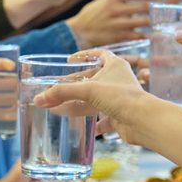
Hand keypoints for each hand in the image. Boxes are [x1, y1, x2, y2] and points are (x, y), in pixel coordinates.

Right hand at [32, 49, 148, 142]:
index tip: (70, 60)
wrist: (143, 121)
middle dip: (77, 84)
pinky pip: (104, 119)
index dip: (84, 55)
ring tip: (63, 107)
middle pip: (94, 79)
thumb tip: (38, 99)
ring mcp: (120, 99)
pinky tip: (82, 128)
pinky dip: (93, 123)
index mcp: (115, 65)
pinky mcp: (120, 116)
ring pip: (97, 100)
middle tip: (59, 87)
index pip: (99, 54)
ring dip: (82, 104)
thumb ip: (62, 93)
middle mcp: (118, 80)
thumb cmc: (122, 98)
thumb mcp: (88, 90)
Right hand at [66, 0, 154, 47]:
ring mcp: (119, 24)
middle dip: (152, 8)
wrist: (79, 31)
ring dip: (151, 21)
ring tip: (154, 21)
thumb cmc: (90, 15)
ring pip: (143, 21)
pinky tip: (149, 34)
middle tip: (157, 9)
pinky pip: (138, 35)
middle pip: (142, 7)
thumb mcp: (101, 1)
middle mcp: (117, 10)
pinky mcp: (119, 36)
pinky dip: (145, 34)